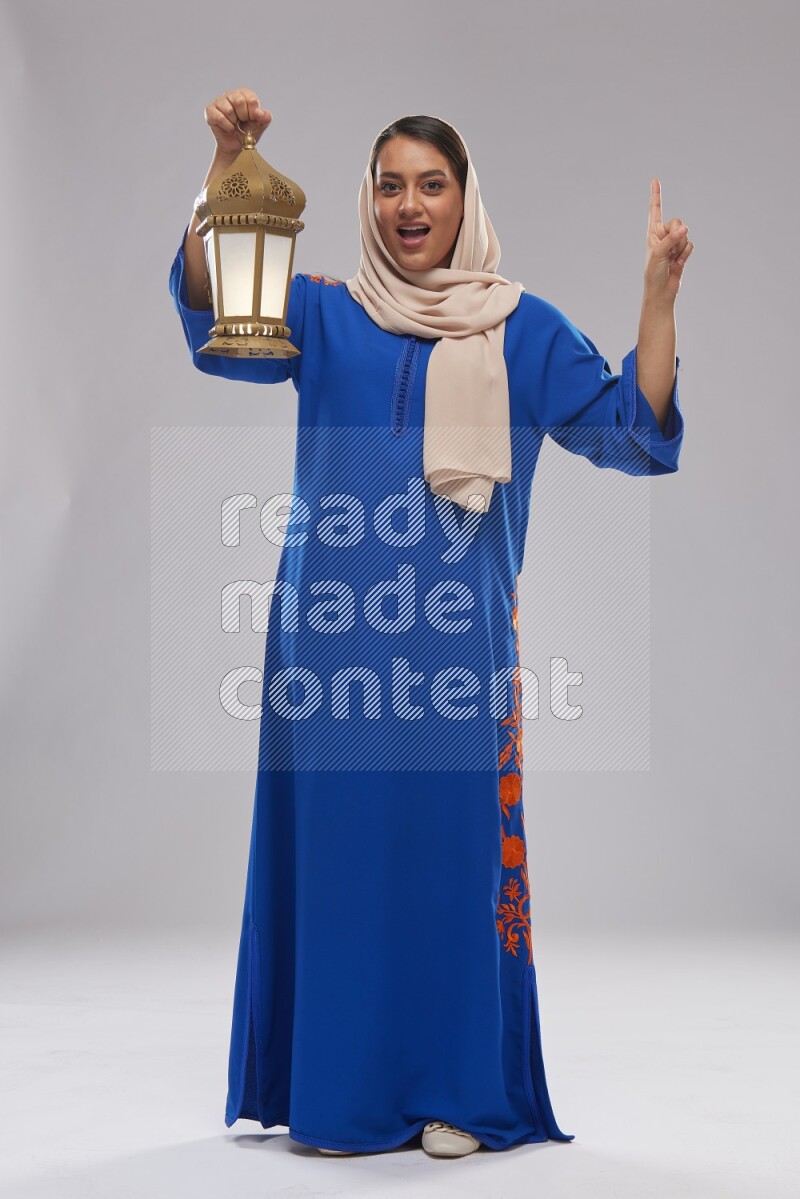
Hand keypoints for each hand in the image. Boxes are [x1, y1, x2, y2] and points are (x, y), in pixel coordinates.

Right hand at [204, 88, 272, 159]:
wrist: (236, 147)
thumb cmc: (248, 133)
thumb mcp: (260, 125)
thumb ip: (265, 117)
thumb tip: (260, 112)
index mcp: (244, 94)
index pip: (251, 99)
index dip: (253, 113)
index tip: (251, 119)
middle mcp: (230, 94)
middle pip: (239, 101)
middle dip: (243, 117)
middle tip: (241, 122)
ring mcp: (219, 101)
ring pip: (229, 110)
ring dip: (234, 122)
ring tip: (234, 124)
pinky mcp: (210, 110)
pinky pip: (220, 117)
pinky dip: (227, 126)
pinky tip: (228, 128)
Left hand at [643, 178, 693, 304]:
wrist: (661, 291)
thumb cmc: (653, 273)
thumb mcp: (659, 253)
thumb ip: (671, 238)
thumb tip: (685, 227)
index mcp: (652, 232)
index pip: (655, 210)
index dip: (656, 195)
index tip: (655, 180)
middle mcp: (663, 235)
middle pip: (677, 222)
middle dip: (676, 235)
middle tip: (669, 251)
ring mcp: (673, 243)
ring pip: (685, 234)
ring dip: (680, 248)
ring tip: (671, 260)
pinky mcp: (682, 251)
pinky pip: (690, 244)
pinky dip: (685, 254)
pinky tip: (678, 264)